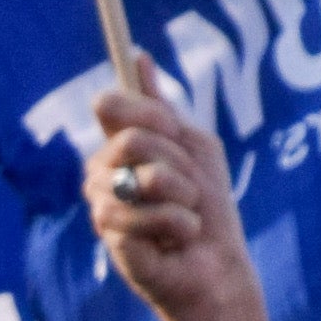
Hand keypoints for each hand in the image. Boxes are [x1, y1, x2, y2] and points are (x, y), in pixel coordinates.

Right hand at [82, 69, 295, 320]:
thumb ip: (161, 109)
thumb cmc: (210, 209)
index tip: (172, 126)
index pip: (112, 103)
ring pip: (143, 174)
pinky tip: (177, 240)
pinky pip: (146, 212)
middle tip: (190, 189)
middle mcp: (102, 173)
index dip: (147, 111)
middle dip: (177, 161)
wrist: (218, 266)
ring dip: (182, 194)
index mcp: (119, 147)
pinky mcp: (111, 237)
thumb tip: (136, 55)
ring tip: (186, 217)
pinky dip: (179, 223)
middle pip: (131, 137)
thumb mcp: (194, 149)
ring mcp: (102, 205)